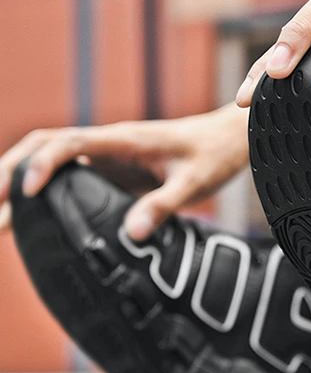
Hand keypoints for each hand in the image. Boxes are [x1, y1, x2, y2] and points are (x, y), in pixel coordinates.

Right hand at [0, 105, 248, 239]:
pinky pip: (68, 176)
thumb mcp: (196, 183)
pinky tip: (29, 216)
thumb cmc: (214, 156)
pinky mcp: (111, 169)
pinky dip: (44, 192)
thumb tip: (133, 233)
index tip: (27, 194)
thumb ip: (165, 205)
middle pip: (45, 145)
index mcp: (124, 140)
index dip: (43, 165)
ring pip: (51, 160)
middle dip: (12, 169)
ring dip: (20, 179)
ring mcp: (107, 156)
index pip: (69, 143)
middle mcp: (108, 144)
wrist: (227, 139)